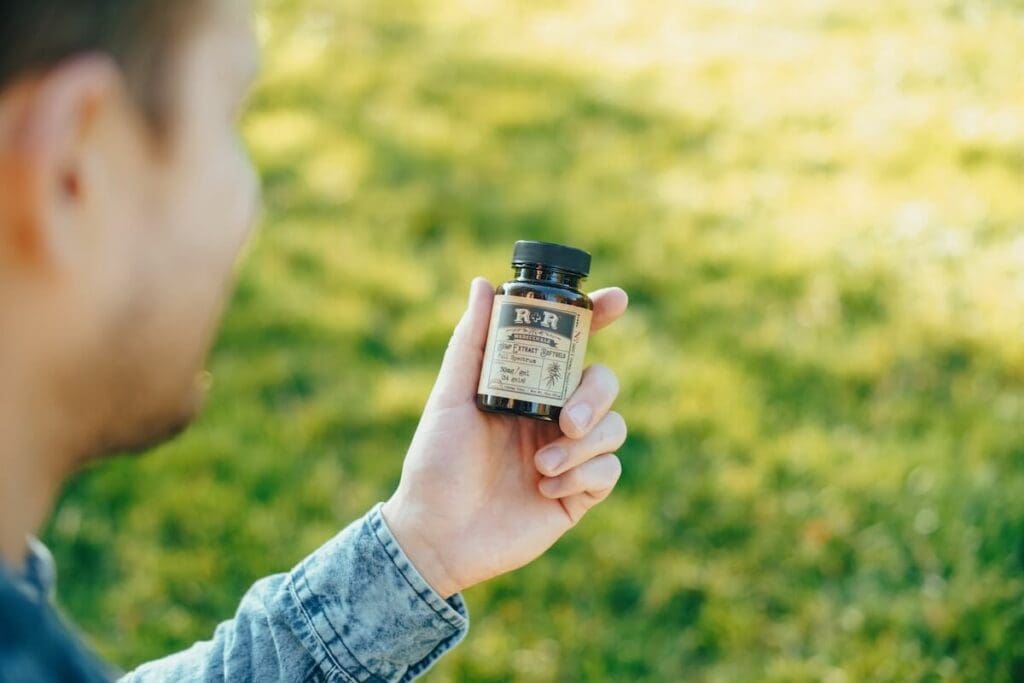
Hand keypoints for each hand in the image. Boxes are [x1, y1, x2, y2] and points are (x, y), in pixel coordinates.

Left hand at [381, 277, 628, 597]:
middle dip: (595, 394)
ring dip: (584, 444)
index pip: (574, 345)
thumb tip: (483, 283)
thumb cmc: (436, 463)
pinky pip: (609, 471)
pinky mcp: (579, 494)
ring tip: (542, 465)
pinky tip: (547, 488)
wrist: (436, 534)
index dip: (599, 318)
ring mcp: (570, 454)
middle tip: (567, 418)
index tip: (617, 300)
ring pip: (615, 427)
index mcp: (529, 388)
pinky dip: (583, 474)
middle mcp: (555, 416)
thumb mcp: (450, 399)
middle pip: (605, 383)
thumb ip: (470, 344)